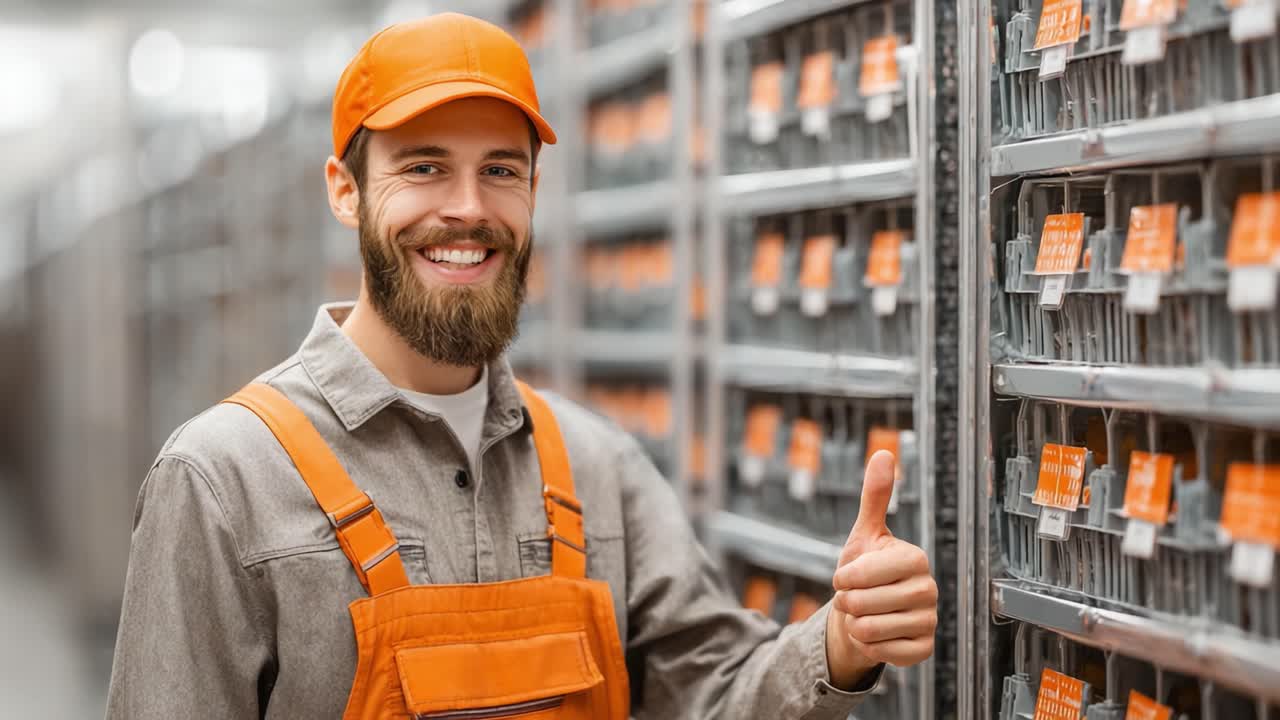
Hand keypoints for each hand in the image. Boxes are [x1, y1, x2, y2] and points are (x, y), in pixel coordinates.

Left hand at [825, 450, 936, 687]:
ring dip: (855, 625)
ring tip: (863, 614)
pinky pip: (885, 653)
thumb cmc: (864, 571)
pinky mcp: (924, 649)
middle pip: (864, 603)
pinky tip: (876, 636)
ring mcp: (929, 620)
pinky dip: (869, 647)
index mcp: (915, 558)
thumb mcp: (865, 533)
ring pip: (871, 629)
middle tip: (854, 598)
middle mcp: (928, 589)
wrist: (866, 611)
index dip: (844, 578)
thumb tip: (884, 453)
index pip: (864, 573)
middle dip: (847, 603)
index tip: (843, 576)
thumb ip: (875, 496)